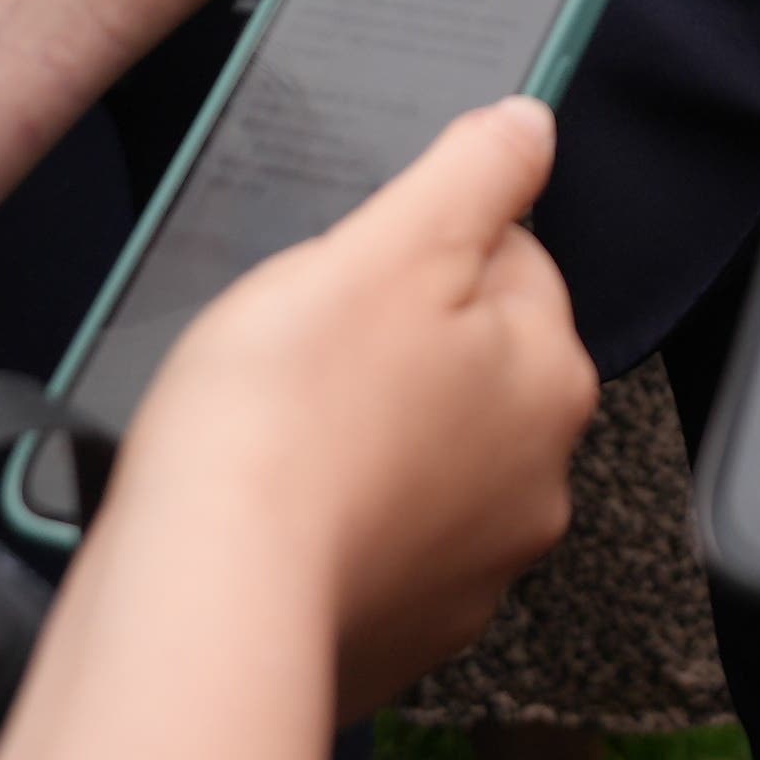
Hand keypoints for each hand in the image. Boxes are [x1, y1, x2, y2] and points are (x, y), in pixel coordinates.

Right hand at [109, 97, 597, 707]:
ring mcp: (473, 570)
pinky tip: (279, 508)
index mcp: (550, 377)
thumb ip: (473, 173)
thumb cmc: (286, 420)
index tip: (354, 274)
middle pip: (471, 366)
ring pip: (423, 458)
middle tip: (306, 353)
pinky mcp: (404, 632)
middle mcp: (537, 482)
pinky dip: (336, 525)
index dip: (420, 251)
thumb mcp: (388, 245)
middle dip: (397, 347)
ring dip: (368, 436)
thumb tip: (529, 128)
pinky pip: (376, 547)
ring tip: (284, 433)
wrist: (209, 597)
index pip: (512, 263)